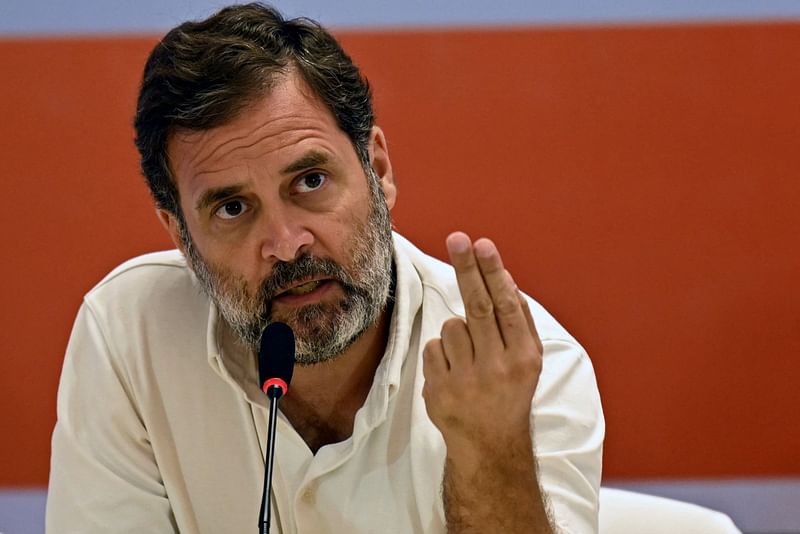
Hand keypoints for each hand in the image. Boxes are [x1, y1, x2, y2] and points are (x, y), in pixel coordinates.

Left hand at [422, 232, 543, 457]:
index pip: (506, 306)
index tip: (482, 245)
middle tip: (458, 239)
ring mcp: (467, 381)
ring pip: (451, 327)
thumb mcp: (529, 361)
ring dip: (456, 333)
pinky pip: (433, 349)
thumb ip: (519, 321)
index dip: (493, 273)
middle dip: (468, 270)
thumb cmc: (510, 391)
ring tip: (469, 358)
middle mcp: (498, 368)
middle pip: (478, 308)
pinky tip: (454, 372)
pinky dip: (441, 353)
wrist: (490, 445)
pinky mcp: (440, 390)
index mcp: (524, 357)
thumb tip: (504, 278)